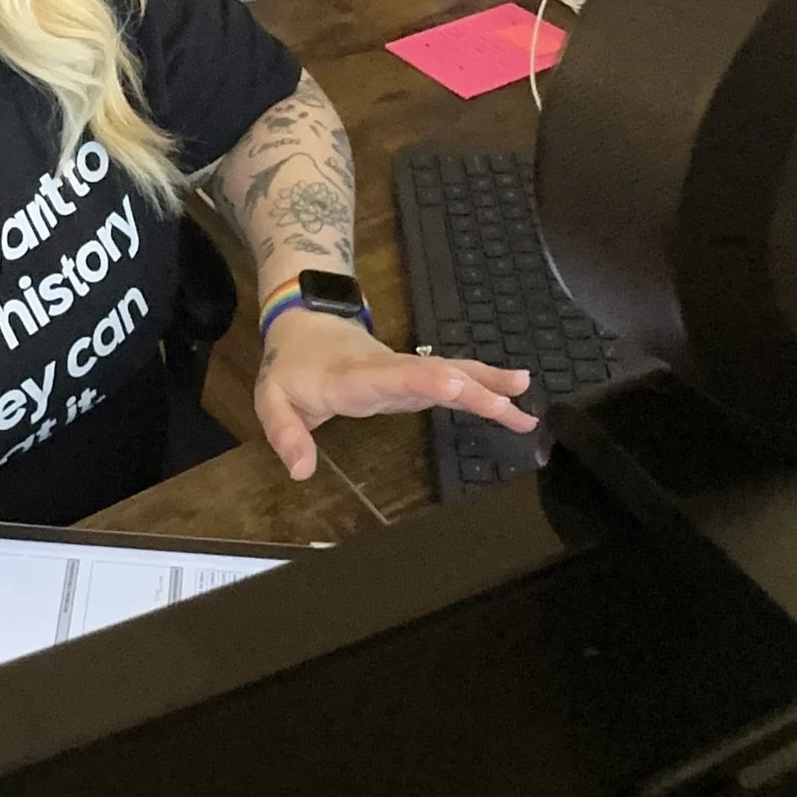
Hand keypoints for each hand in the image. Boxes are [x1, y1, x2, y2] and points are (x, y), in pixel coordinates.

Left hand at [253, 306, 533, 482]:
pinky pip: (454, 378)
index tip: (456, 387)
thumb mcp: (270, 400)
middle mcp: (387, 369)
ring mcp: (405, 369)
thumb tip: (301, 472)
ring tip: (526, 399)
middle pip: (434, 374)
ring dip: (489, 385)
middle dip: (472, 388)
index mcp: (352, 377)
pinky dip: (485, 384)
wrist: (305, 324)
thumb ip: (285, 434)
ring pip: (452, 372)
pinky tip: (516, 393)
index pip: (389, 377)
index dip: (422, 381)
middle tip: (510, 405)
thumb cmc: (291, 367)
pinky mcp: (415, 375)